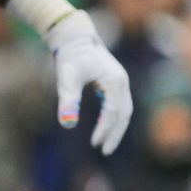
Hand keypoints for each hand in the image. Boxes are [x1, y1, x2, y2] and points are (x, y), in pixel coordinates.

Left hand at [48, 11, 131, 154]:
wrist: (74, 38)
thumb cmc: (69, 57)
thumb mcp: (66, 79)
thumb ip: (68, 101)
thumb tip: (67, 124)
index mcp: (114, 82)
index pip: (113, 113)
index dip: (105, 129)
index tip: (94, 143)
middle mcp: (122, 82)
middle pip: (124, 114)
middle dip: (115, 134)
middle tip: (105, 151)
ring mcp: (120, 82)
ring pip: (124, 110)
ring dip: (116, 128)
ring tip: (104, 144)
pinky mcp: (115, 82)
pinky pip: (119, 105)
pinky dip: (114, 119)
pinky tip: (103, 128)